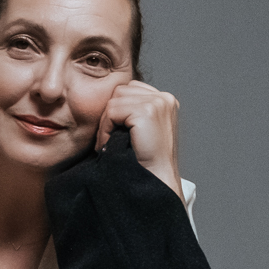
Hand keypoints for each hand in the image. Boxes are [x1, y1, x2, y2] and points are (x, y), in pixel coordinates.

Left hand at [98, 79, 181, 195]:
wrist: (154, 178)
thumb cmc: (143, 157)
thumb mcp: (139, 128)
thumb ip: (130, 109)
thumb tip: (103, 96)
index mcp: (164, 100)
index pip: (128, 89)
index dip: (117, 110)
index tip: (116, 132)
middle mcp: (164, 98)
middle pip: (119, 91)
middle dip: (110, 115)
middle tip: (110, 139)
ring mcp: (157, 103)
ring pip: (113, 101)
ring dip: (106, 123)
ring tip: (112, 142)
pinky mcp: (147, 111)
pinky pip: (111, 112)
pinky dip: (106, 129)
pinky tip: (112, 144)